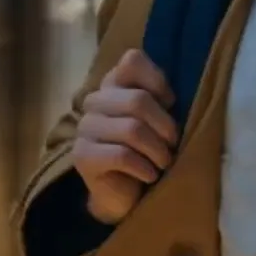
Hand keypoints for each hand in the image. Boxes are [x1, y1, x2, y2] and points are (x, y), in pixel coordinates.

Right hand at [71, 49, 179, 224]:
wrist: (128, 194)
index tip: (170, 104)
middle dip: (165, 126)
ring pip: (132, 129)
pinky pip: (122, 156)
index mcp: (114, 83)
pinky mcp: (82, 156)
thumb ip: (163, 98)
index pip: (131, 61)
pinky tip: (149, 175)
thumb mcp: (162, 118)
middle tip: (173, 145)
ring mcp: (85, 127)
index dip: (158, 81)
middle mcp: (95, 100)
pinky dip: (145, 168)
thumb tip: (170, 97)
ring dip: (158, 151)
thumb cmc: (150, 150)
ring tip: (164, 163)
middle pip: (138, 100)